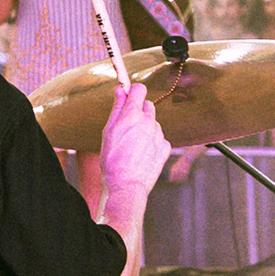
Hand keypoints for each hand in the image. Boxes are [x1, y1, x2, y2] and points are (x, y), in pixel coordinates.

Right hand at [100, 75, 171, 193]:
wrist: (126, 186)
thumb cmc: (113, 160)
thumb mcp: (108, 131)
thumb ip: (116, 108)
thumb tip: (120, 89)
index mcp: (133, 115)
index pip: (139, 89)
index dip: (132, 91)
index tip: (127, 96)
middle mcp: (149, 122)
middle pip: (147, 106)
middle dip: (138, 112)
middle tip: (126, 128)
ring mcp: (159, 135)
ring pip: (153, 123)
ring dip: (145, 128)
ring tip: (133, 146)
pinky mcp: (166, 147)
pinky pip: (159, 137)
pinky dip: (152, 142)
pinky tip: (142, 153)